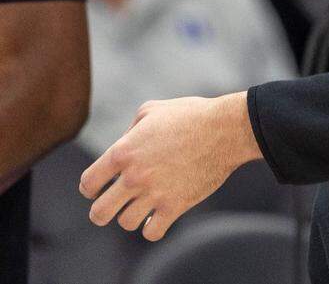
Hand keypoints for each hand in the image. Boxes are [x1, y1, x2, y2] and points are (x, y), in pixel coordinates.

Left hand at [79, 92, 261, 240]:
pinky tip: (160, 215)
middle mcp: (134, 176)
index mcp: (124, 152)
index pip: (88, 183)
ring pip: (126, 223)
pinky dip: (153, 227)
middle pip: (99, 213)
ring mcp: (154, 193)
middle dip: (103, 211)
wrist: (226, 128)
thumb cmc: (191, 115)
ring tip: (144, 205)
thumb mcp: (153, 110)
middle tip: (115, 204)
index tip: (100, 188)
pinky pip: (152, 232)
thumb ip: (130, 129)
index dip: (91, 188)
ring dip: (132, 216)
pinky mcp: (175, 205)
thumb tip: (124, 145)